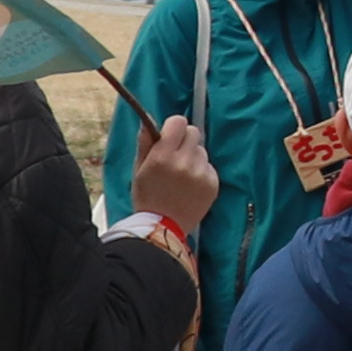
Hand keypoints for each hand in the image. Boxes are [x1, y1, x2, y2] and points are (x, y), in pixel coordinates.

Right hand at [130, 118, 220, 237]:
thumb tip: (148, 122)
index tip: (170, 136)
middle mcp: (183, 162)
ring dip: (193, 158)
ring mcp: (200, 173)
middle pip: (193, 132)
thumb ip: (144, 143)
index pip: (179, 121)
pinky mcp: (212, 183)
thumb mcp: (139, 169)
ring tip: (182, 176)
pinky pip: (209, 166)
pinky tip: (190, 186)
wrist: (162, 228)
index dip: (174, 127)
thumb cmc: (147, 197)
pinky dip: (201, 172)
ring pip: (202, 150)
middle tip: (175, 156)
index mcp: (162, 156)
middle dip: (184, 140)